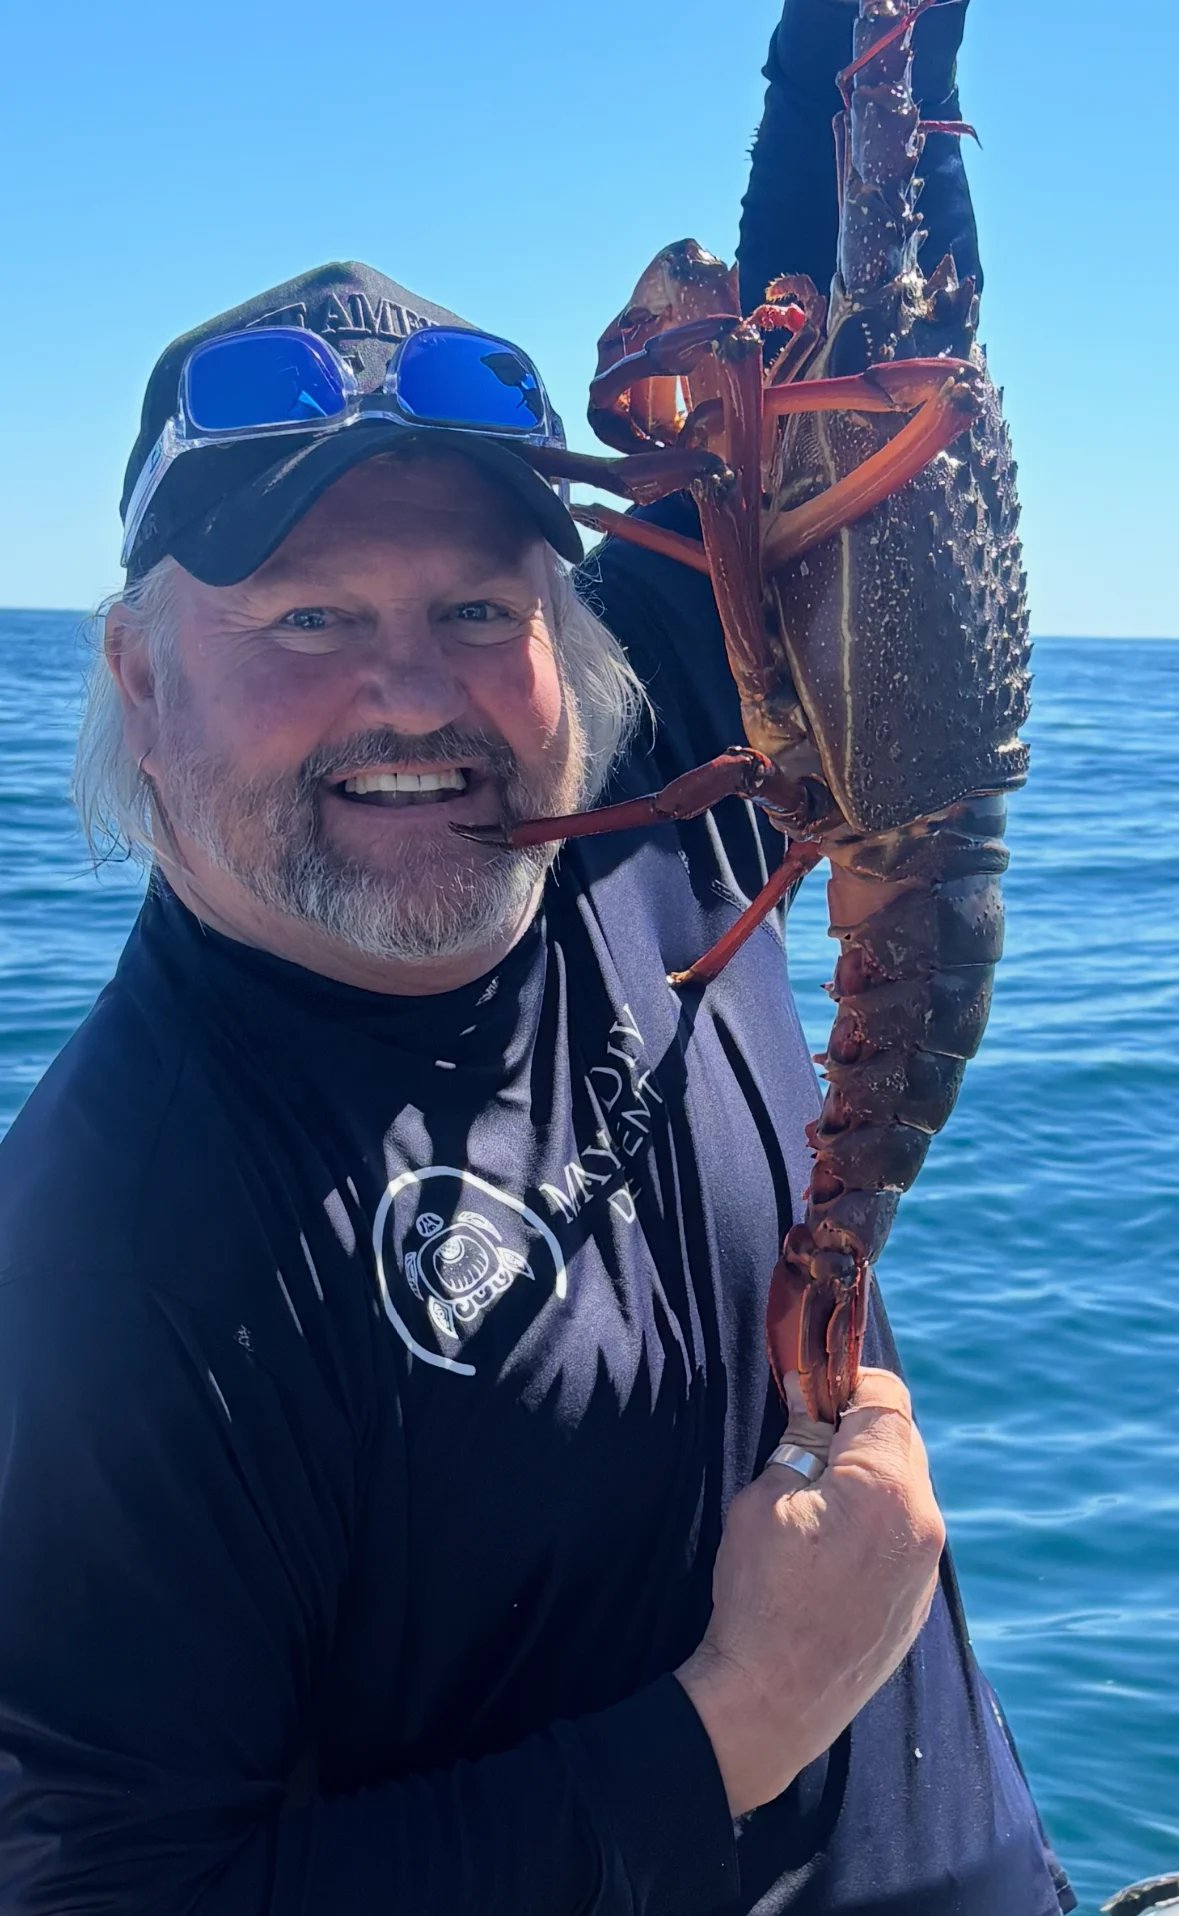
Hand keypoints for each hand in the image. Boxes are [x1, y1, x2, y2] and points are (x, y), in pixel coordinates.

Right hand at [676, 1368, 944, 1816]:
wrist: (774, 1702)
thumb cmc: (760, 1594)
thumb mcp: (763, 1499)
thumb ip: (800, 1445)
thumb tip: (815, 1410)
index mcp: (884, 1486)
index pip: (886, 1396)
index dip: (849, 1383)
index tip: (816, 1393)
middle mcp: (922, 1520)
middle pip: (902, 1440)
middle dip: (859, 1432)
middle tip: (810, 1447)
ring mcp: (927, 1565)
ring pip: (907, 1488)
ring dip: (870, 1481)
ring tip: (819, 1506)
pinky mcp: (920, 1599)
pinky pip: (907, 1535)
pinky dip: (877, 1525)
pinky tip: (834, 1552)